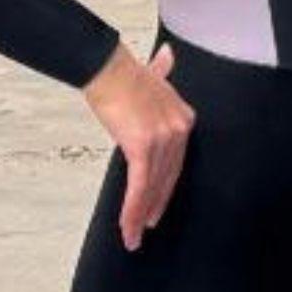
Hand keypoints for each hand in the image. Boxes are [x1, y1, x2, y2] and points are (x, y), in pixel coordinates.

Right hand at [82, 42, 194, 251]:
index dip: (166, 187)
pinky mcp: (143, 147)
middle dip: (155, 205)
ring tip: (133, 235)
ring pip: (152, 187)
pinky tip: (128, 226)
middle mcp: (178, 130)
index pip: (176, 163)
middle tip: (147, 226)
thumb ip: (162, 71)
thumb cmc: (124, 73)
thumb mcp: (153, 74)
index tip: (158, 205)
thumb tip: (167, 56)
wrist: (108, 67)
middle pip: (167, 178)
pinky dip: (132, 208)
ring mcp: (163, 139)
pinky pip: (139, 185)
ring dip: (140, 215)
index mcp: (183, 118)